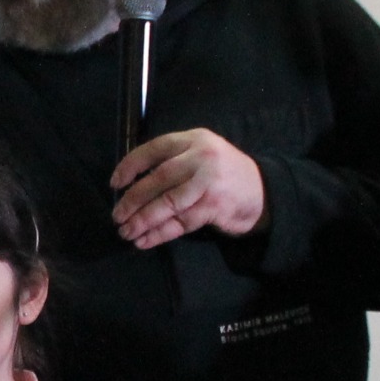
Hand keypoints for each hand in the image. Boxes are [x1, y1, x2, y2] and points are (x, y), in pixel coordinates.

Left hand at [111, 129, 267, 248]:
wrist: (263, 192)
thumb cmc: (222, 175)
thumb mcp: (201, 156)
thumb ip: (172, 162)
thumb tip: (130, 185)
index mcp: (194, 139)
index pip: (155, 148)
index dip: (131, 165)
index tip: (115, 183)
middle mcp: (202, 157)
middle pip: (159, 178)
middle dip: (133, 199)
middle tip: (117, 215)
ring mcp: (210, 182)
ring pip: (168, 202)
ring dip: (143, 220)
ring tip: (126, 232)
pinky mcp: (215, 206)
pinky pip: (181, 222)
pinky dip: (160, 233)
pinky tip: (144, 241)